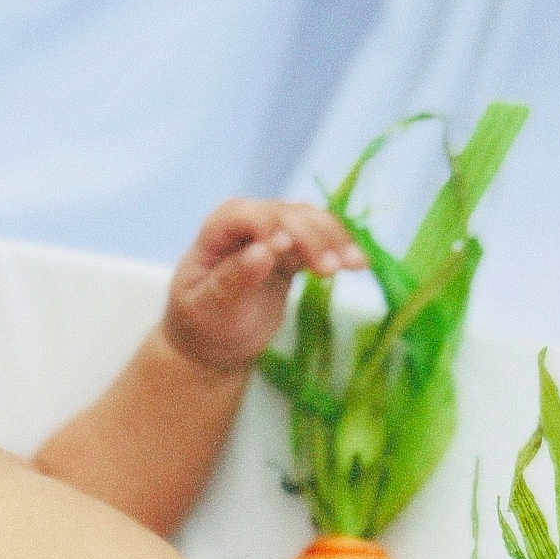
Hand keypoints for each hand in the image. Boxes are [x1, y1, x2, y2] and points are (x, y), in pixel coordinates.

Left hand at [163, 199, 365, 373]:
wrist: (214, 344)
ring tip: (354, 265)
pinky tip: (358, 264)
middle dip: (309, 236)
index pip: (241, 213)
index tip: (283, 247)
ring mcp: (272, 237)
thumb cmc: (201, 326)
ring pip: (309, 222)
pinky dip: (339, 250)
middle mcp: (244, 227)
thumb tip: (264, 251)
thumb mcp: (207, 308)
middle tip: (329, 270)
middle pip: (283, 214)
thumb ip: (232, 279)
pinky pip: (320, 243)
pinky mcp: (292, 254)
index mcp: (214, 235)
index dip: (265, 224)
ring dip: (333, 239)